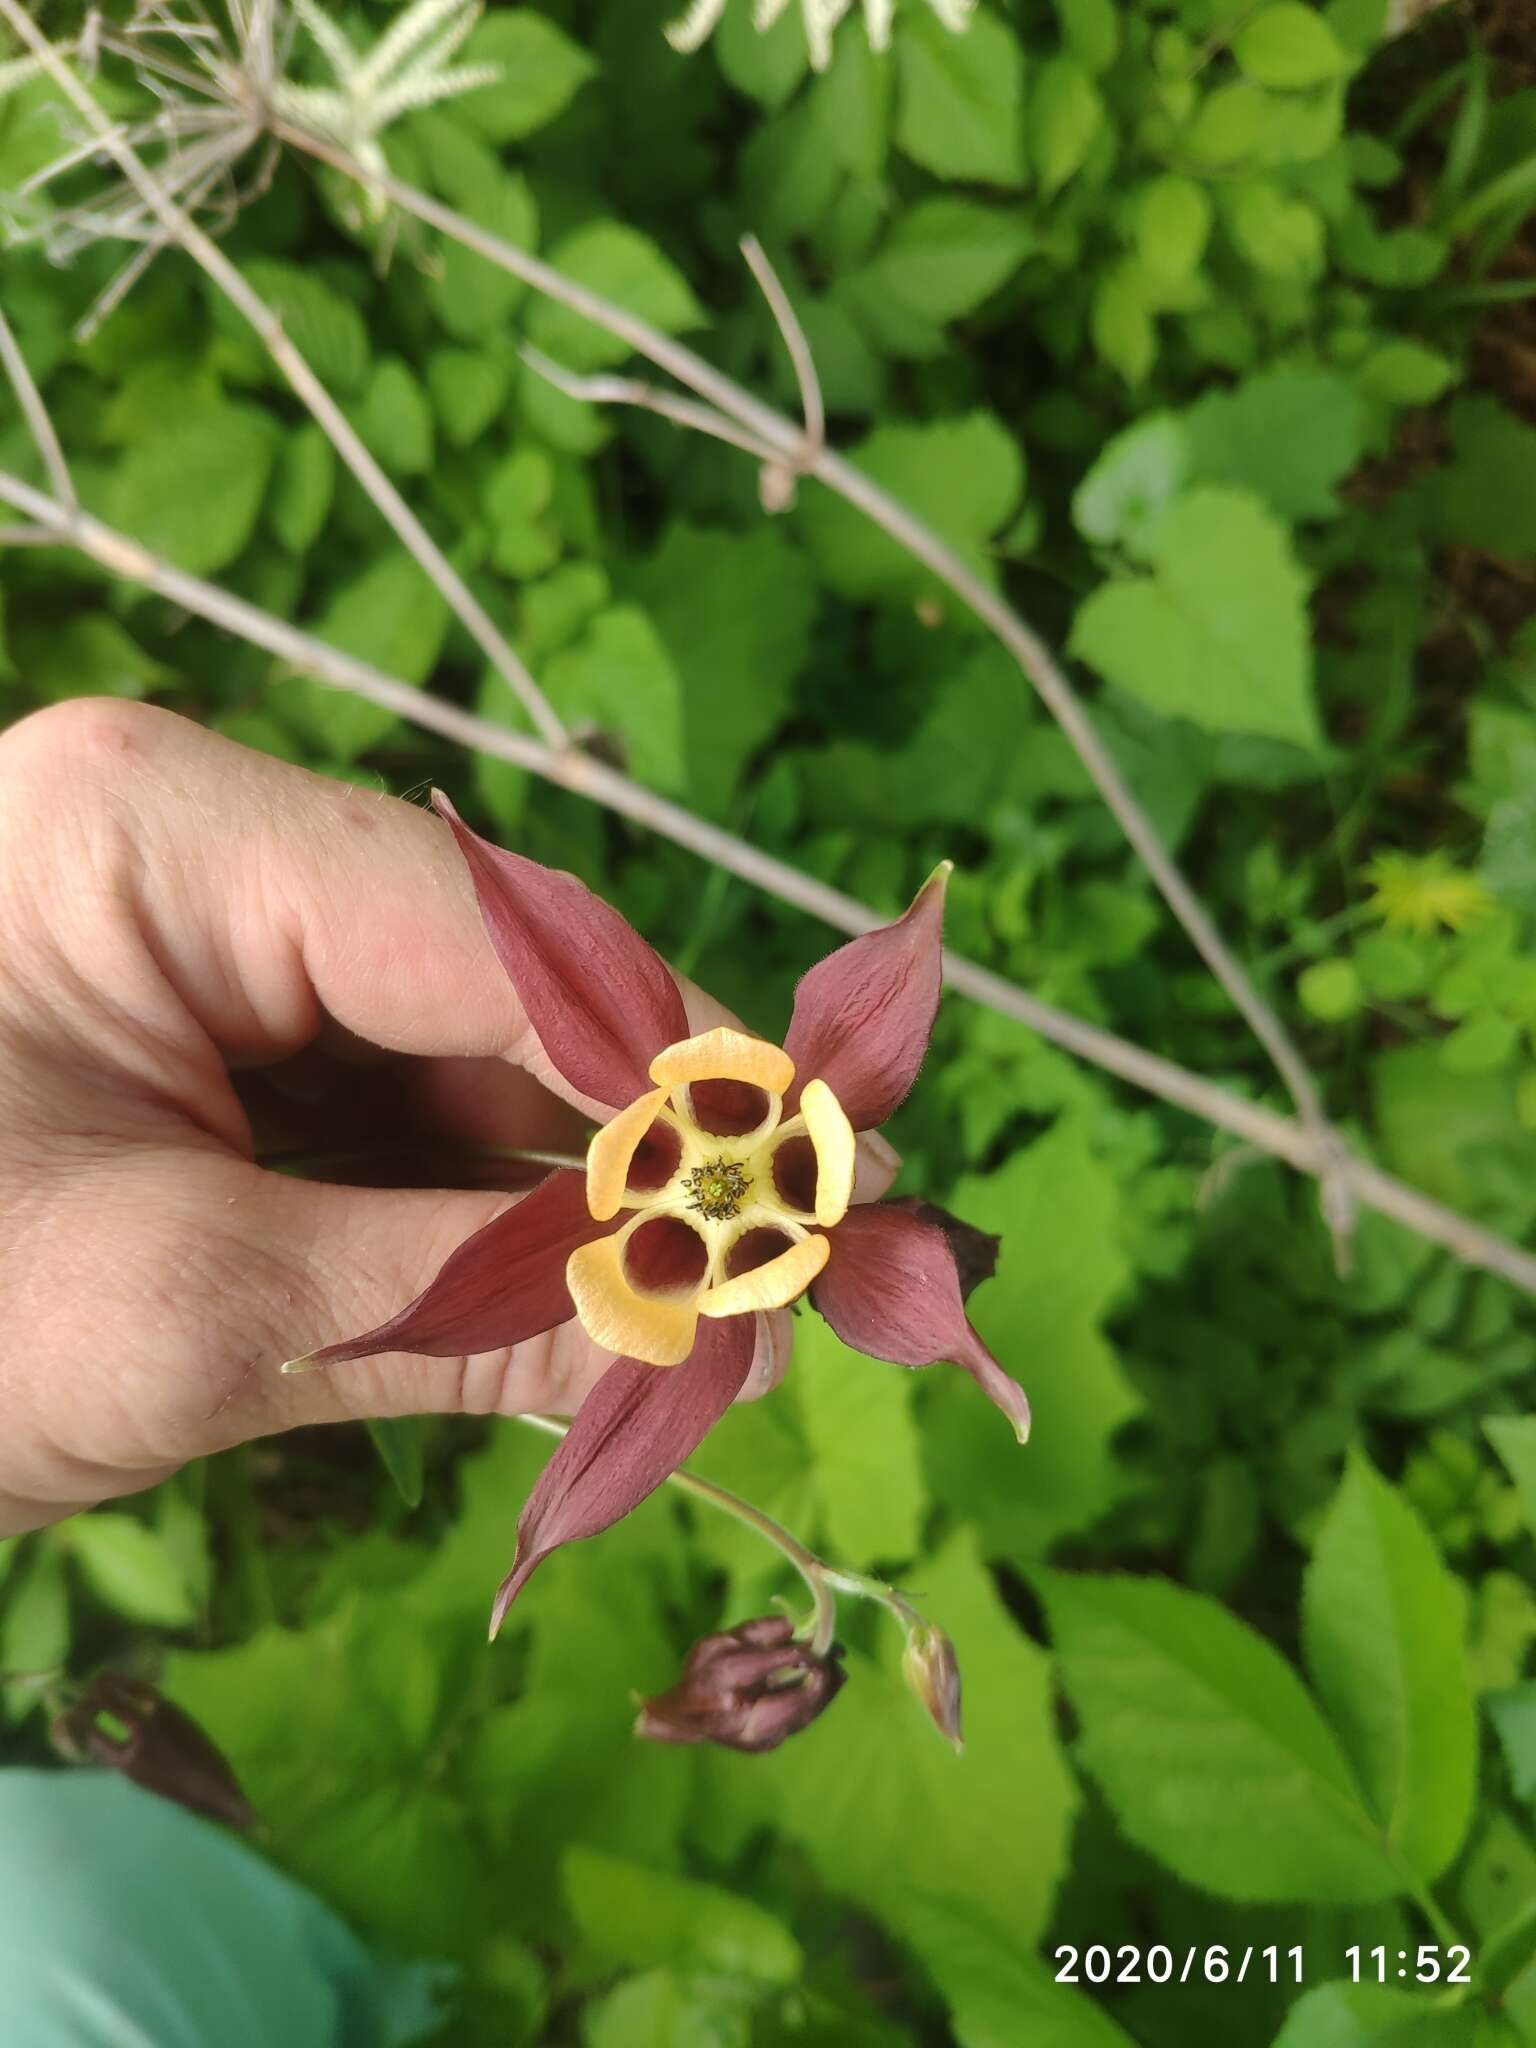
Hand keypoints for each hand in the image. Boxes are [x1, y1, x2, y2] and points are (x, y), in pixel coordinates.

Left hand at [0, 701, 865, 1533]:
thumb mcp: (186, 1317)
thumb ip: (470, 1302)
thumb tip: (727, 1329)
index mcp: (148, 826)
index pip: (476, 924)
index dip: (668, 1059)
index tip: (822, 1166)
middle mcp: (194, 859)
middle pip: (488, 985)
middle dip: (640, 1139)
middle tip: (801, 1256)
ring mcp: (202, 963)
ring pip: (458, 1067)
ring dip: (582, 1199)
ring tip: (728, 1310)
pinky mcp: (209, 1066)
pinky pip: (394, 1128)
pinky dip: (492, 1227)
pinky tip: (599, 1302)